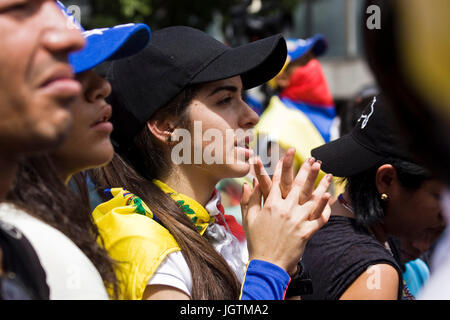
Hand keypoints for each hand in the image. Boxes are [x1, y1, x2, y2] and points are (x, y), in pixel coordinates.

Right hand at [241, 156, 331, 274]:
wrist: (267, 264)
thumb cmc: (256, 241)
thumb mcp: (248, 219)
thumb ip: (248, 199)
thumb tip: (248, 183)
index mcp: (270, 204)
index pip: (276, 180)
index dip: (282, 165)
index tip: (287, 154)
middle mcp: (285, 209)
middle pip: (298, 184)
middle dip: (306, 169)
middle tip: (313, 159)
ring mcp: (298, 220)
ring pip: (313, 198)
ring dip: (322, 185)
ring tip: (328, 174)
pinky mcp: (307, 232)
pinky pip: (320, 218)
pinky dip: (325, 207)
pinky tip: (330, 196)